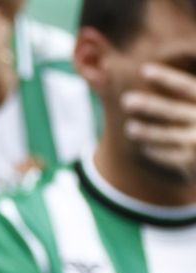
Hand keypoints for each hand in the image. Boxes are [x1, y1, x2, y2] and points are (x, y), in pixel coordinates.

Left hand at [124, 64, 195, 180]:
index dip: (166, 77)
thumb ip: (190, 97)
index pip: (186, 86)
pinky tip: (145, 148)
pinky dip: (155, 151)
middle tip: (125, 100)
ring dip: (145, 131)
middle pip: (171, 110)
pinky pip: (166, 155)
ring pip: (164, 134)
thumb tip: (164, 72)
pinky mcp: (191, 161)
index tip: (144, 70)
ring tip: (130, 128)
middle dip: (147, 104)